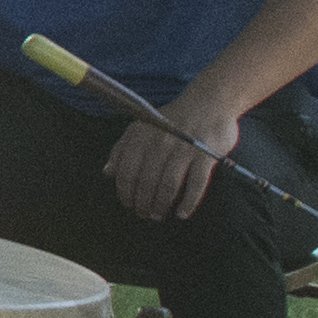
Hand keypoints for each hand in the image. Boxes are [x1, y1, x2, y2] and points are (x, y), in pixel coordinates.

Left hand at [105, 105, 231, 221]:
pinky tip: (182, 213)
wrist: (209, 102)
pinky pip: (196, 184)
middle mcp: (160, 144)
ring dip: (160, 205)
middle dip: (142, 203)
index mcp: (141, 137)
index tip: (128, 204)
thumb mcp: (141, 127)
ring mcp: (184, 150)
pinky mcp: (206, 156)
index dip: (125, 192)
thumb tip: (108, 172)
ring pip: (167, 186)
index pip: (126, 171)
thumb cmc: (173, 119)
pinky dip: (188, 202)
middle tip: (144, 214)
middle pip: (146, 182)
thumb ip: (122, 148)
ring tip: (158, 216)